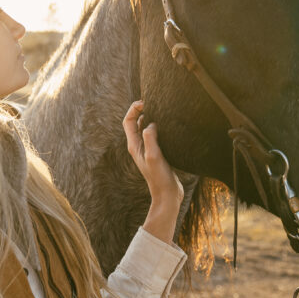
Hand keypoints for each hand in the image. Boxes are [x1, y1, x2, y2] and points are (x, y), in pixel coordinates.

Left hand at [123, 100, 183, 243]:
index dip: (134, 109)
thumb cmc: (160, 177)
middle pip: (135, 122)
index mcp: (134, 145)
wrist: (167, 194)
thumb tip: (150, 123)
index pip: (128, 121)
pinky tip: (170, 126)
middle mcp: (139, 146)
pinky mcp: (157, 153)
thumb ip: (150, 139)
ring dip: (151, 118)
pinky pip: (155, 135)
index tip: (146, 102)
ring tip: (162, 111)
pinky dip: (159, 127)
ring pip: (145, 128)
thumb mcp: (154, 156)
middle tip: (155, 102)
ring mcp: (148, 149)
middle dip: (142, 110)